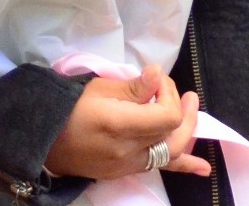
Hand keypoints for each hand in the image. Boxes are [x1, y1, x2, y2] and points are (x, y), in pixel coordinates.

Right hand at [45, 64, 211, 180]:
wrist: (44, 139)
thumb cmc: (71, 108)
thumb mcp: (100, 88)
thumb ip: (134, 87)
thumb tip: (158, 75)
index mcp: (120, 126)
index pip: (167, 117)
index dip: (170, 96)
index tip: (158, 83)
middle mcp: (127, 151)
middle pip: (173, 134)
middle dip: (183, 111)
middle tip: (185, 95)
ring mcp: (127, 166)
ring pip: (171, 154)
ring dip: (186, 132)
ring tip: (193, 112)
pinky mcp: (125, 172)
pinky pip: (160, 168)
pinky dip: (183, 165)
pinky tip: (204, 170)